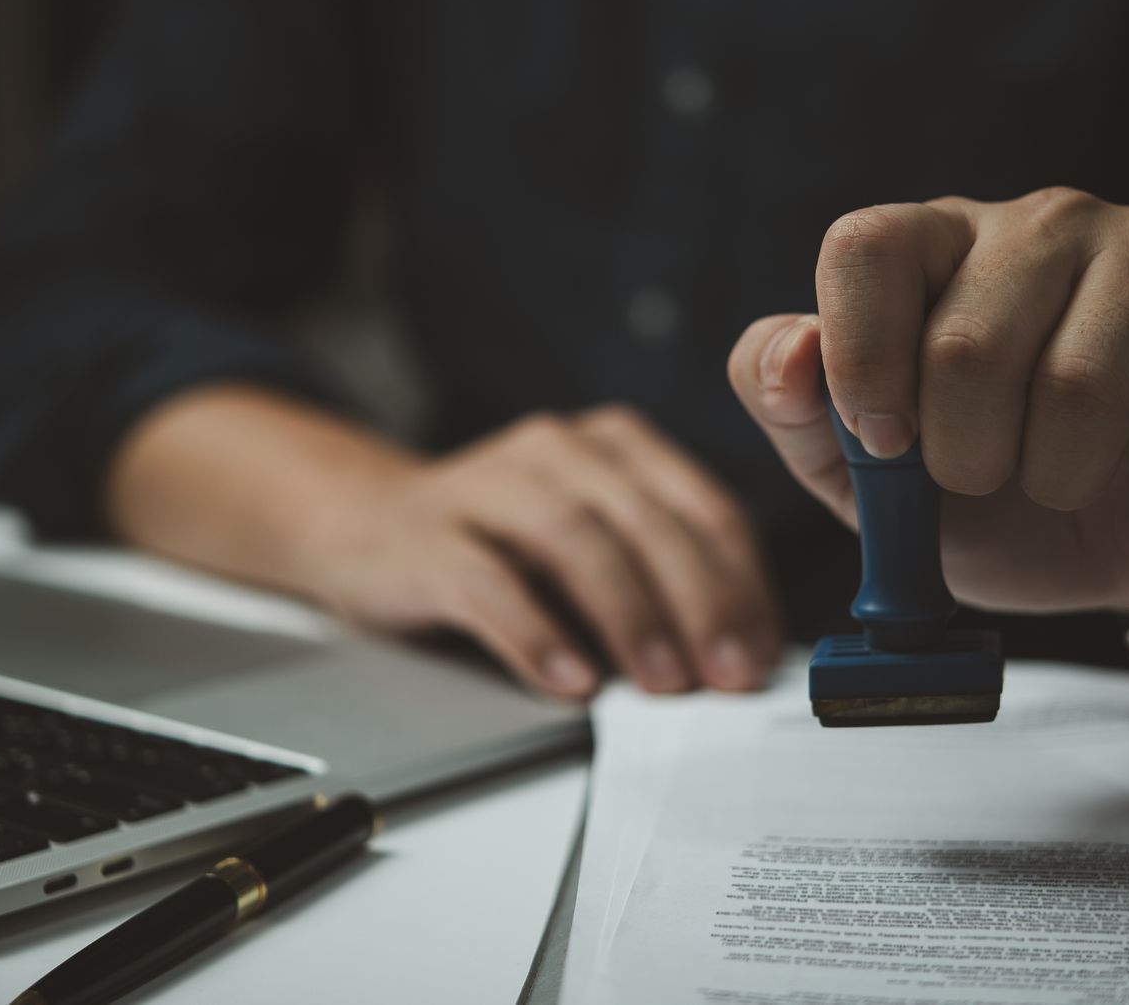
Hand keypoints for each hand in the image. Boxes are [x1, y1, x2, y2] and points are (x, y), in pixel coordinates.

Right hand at [284, 406, 780, 698]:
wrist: (366, 527)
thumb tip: (741, 653)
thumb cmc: (500, 546)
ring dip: (630, 615)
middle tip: (726, 675)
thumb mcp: (593, 542)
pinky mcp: (429, 536)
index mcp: (615, 445)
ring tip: (661, 683)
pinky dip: (537, 634)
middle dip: (700, 602)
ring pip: (576, 540)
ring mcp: (488, 485)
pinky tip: (569, 680)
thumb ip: (659, 577)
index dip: (742, 584)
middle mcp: (557, 450)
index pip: (703, 508)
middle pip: (647, 521)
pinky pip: (489, 583)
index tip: (762, 652)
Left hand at [727, 189, 1128, 627]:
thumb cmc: (1003, 499)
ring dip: (1064, 478)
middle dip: (967, 458)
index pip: (866, 245)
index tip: (887, 446)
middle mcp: (1039, 221)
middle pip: (966, 344)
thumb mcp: (872, 481)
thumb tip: (791, 359)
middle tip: (994, 479)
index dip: (863, 361)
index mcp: (936, 243)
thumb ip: (801, 417)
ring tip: (1072, 478)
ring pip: (1078, 386)